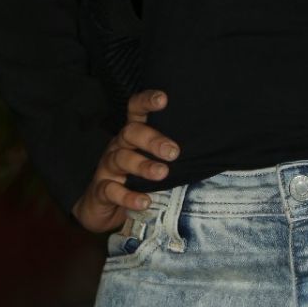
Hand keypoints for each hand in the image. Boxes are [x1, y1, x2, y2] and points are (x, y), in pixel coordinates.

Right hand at [71, 89, 180, 232]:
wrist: (103, 207)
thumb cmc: (137, 177)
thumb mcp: (152, 160)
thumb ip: (169, 152)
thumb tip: (207, 150)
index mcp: (133, 134)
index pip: (135, 109)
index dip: (146, 101)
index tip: (163, 99)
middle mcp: (118, 145)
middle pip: (130, 132)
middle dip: (152, 139)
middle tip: (173, 152)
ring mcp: (107, 166)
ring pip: (121, 158)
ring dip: (143, 166)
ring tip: (162, 173)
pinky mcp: (101, 190)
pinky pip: (111, 190)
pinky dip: (128, 196)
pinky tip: (144, 202)